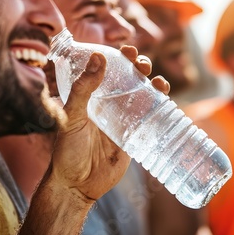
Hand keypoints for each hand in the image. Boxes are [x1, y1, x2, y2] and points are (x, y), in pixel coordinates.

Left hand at [49, 45, 169, 202]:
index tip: (126, 49)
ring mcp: (123, 120)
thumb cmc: (68, 151)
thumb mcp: (71, 117)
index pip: (106, 70)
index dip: (118, 57)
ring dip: (154, 84)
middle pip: (129, 79)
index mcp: (91, 97)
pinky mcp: (134, 136)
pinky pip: (150, 118)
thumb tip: (98, 57)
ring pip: (143, 95)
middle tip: (142, 64)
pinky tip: (165, 98)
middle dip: (139, 67)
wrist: (77, 185)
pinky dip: (161, 106)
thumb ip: (82, 90)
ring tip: (158, 82)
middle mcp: (108, 105)